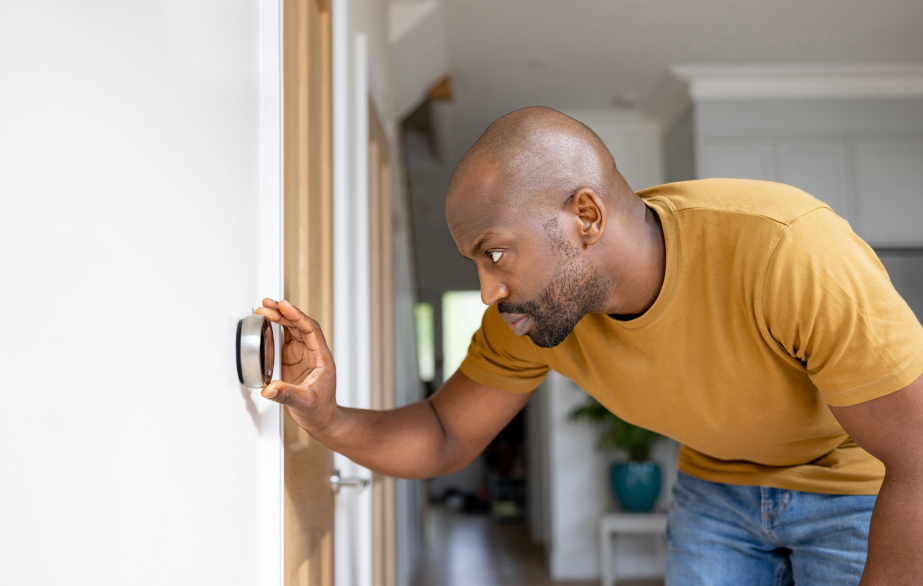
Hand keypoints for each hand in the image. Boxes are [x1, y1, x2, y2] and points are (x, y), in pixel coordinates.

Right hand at [254, 298, 337, 432]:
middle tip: (267, 305)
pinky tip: (267, 322)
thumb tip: (269, 389)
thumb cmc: (320, 411)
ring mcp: (303, 355)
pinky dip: (276, 329)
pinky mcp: (293, 359)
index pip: (311, 330)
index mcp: (322, 359)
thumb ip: (286, 395)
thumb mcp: (304, 403)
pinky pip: (286, 339)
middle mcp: (313, 353)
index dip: (298, 316)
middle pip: (301, 325)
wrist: (322, 420)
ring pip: (293, 329)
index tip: (284, 307)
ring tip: (264, 308)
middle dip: (284, 313)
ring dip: (280, 318)